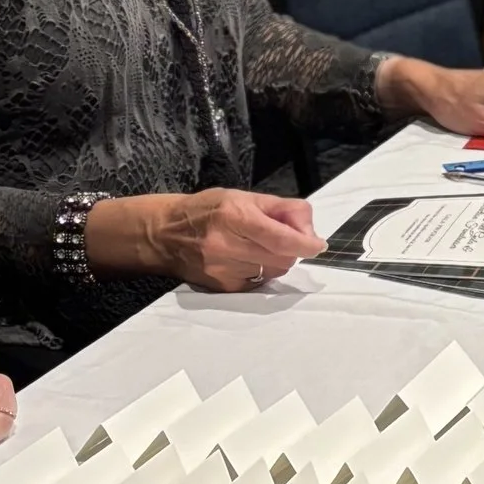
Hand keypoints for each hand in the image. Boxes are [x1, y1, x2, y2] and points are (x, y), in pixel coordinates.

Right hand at [115, 189, 324, 291]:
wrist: (164, 235)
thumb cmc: (208, 209)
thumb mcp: (242, 196)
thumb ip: (280, 208)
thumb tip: (308, 228)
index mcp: (234, 216)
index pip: (280, 238)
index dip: (305, 243)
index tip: (319, 245)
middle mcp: (228, 246)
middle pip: (282, 257)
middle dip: (292, 248)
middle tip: (286, 237)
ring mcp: (223, 270)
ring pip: (273, 272)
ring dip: (278, 260)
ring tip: (261, 246)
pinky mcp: (222, 287)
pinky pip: (258, 282)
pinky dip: (262, 271)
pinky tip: (248, 259)